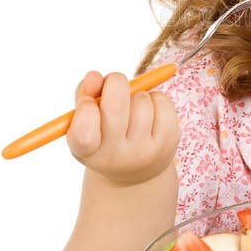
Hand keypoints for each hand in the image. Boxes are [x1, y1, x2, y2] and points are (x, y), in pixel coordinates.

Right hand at [67, 71, 180, 185]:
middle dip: (115, 82)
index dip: (85, 110)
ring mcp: (143, 152)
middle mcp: (114, 157)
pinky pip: (163, 103)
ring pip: (141, 101)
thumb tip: (95, 76)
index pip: (84, 135)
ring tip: (133, 106)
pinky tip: (150, 110)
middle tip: (115, 82)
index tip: (88, 102)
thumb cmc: (103, 136)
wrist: (134, 173)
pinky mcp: (167, 144)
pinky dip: (156, 97)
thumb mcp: (86, 120)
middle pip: (116, 107)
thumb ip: (84, 94)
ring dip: (137, 93)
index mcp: (87, 152)